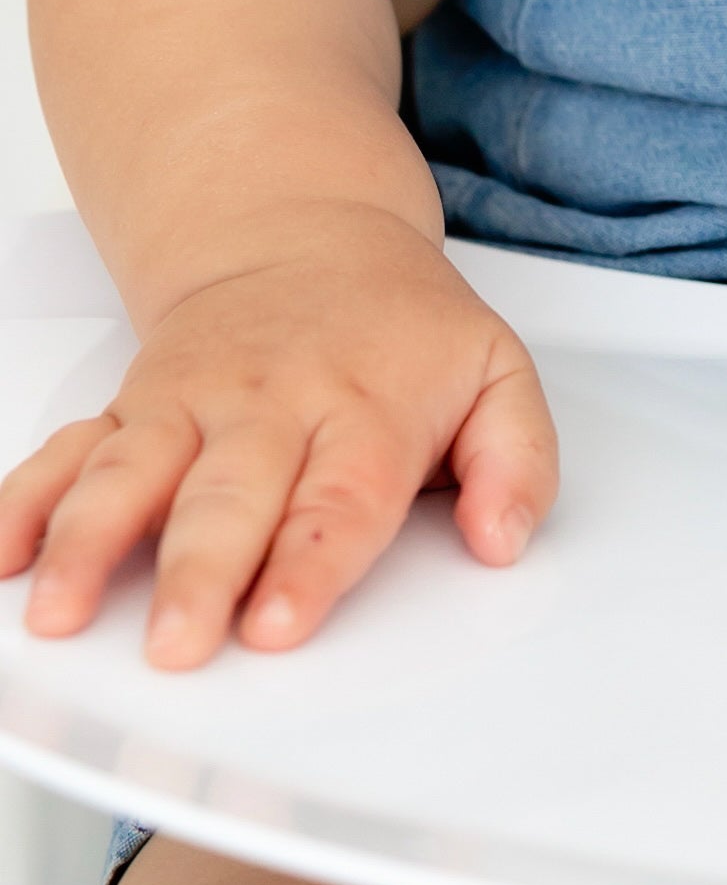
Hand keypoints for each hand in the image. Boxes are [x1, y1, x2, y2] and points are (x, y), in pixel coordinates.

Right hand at [0, 202, 555, 667]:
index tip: (278, 624)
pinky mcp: (128, 406)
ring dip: (90, 543)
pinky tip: (1, 556)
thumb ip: (518, 461)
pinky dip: (23, 502)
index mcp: (367, 405)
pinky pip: (65, 452)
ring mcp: (189, 404)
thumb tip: (504, 538)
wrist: (310, 238)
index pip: (342, 495)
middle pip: (229, 496)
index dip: (308, 564)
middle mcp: (271, 405)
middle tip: (177, 646)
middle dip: (198, 574)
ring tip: (59, 610)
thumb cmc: (403, 331)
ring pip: (130, 473)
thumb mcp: (498, 374)